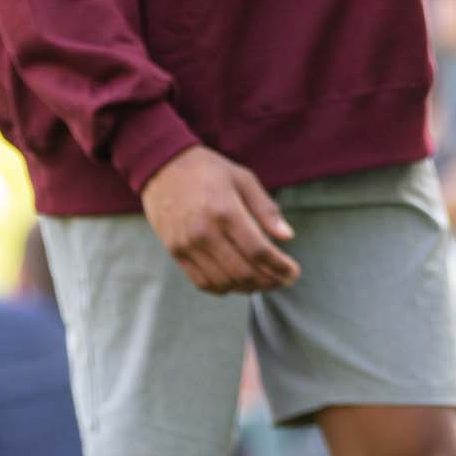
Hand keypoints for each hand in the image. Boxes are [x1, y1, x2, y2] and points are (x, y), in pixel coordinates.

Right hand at [138, 146, 300, 294]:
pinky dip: (224, 288)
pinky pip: (202, 282)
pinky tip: (237, 282)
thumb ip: (265, 209)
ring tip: (263, 281)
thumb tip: (287, 237)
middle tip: (283, 280)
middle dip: (269, 281)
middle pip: (243, 272)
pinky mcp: (175, 252)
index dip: (280, 267)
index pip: (258, 251)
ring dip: (248, 288)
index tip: (293, 272)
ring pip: (224, 283)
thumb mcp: (242, 179)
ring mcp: (187, 245)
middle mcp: (204, 232)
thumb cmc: (208, 170)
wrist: (162, 167)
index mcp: (225, 211)